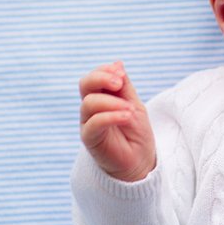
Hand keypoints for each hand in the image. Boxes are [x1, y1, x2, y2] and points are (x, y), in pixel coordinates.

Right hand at [78, 61, 155, 181]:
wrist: (139, 161)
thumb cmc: (136, 133)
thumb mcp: (134, 104)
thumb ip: (124, 86)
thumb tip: (117, 63)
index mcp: (102, 97)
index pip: (94, 76)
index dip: (105, 71)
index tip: (121, 74)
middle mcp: (91, 108)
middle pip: (85, 84)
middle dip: (101, 78)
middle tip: (119, 84)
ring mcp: (89, 123)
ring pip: (89, 103)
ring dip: (112, 102)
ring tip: (130, 110)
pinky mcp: (90, 139)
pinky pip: (93, 123)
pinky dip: (110, 116)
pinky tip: (126, 116)